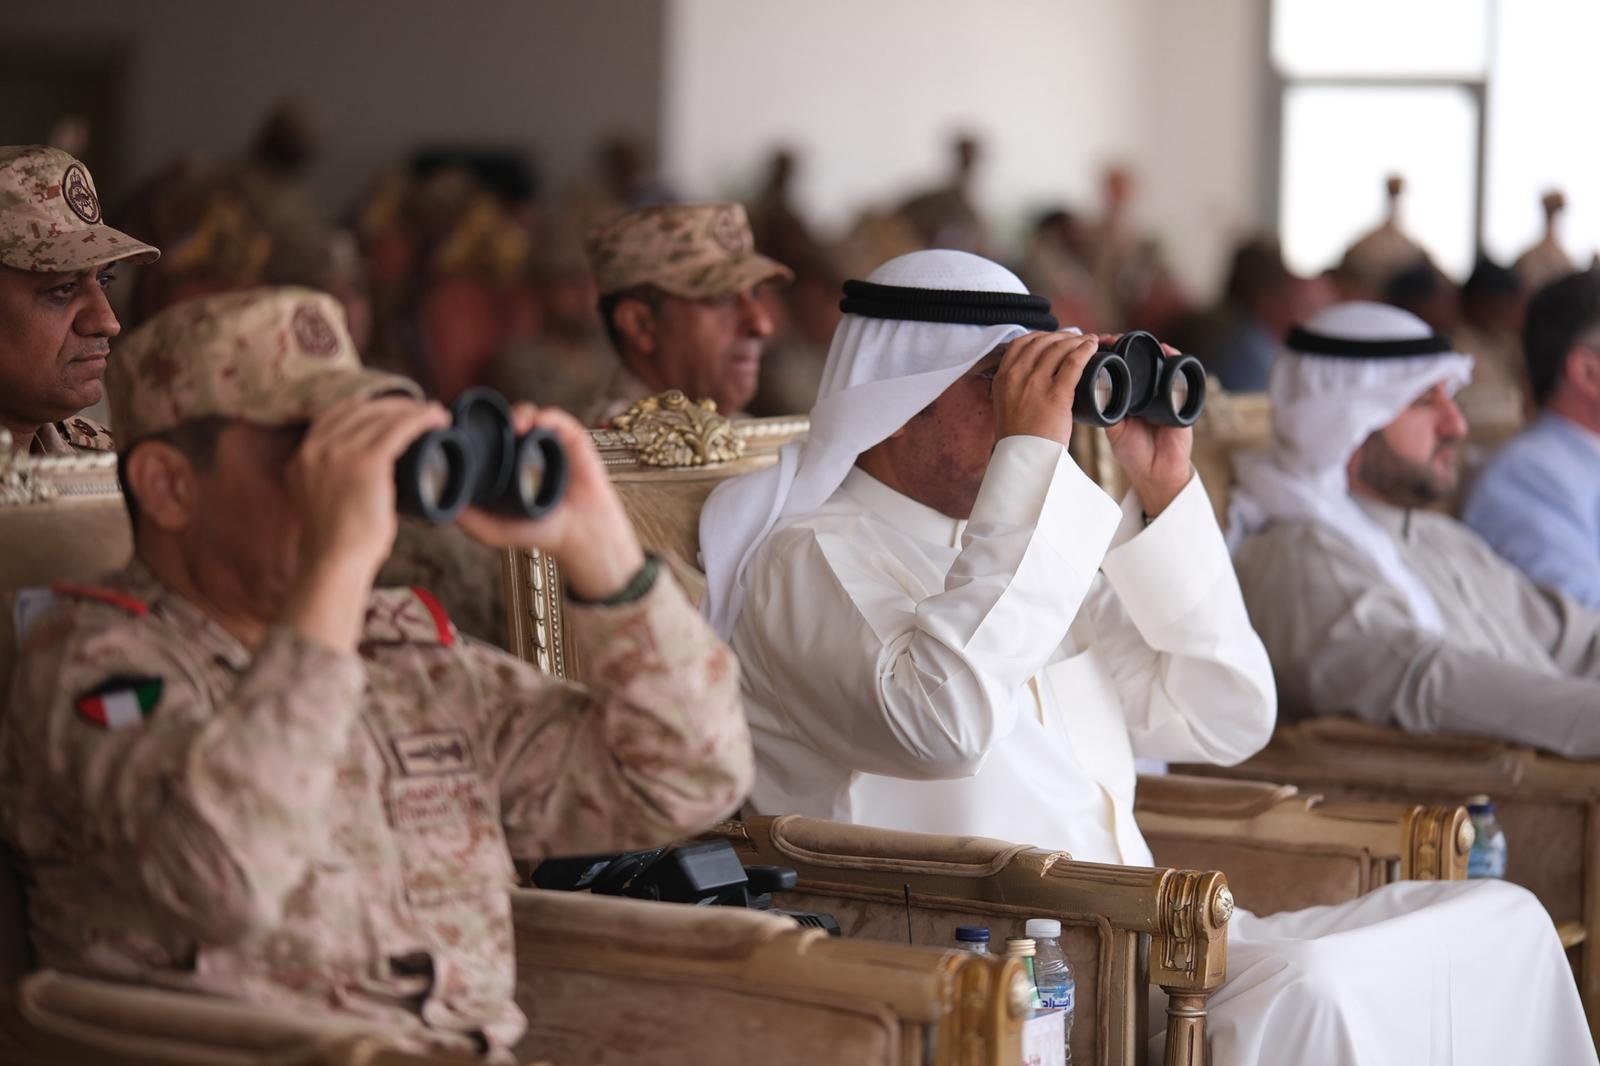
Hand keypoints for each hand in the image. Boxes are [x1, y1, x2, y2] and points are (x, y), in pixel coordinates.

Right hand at [281, 395, 449, 650]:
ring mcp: (339, 452)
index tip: (392, 412)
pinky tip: (437, 418)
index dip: (368, 407)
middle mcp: (316, 448)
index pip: (336, 415)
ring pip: (383, 416)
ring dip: (413, 411)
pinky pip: (399, 428)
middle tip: (421, 413)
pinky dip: (421, 419)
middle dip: (394, 407)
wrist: (334, 563)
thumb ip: (329, 485)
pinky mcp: (366, 461)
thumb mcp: (321, 504)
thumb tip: (359, 480)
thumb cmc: (337, 546)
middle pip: (361, 410)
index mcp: (301, 457)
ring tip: (435, 416)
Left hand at [456, 404, 646, 600]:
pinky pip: (556, 418)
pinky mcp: (573, 439)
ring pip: (529, 414)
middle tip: (484, 425)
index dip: (477, 429)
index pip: (490, 438)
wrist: (578, 535)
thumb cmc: (541, 533)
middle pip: (507, 421)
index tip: (461, 429)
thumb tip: (437, 508)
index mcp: (510, 465)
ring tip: (512, 426)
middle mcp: (528, 450)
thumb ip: (468, 521)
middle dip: (496, 417)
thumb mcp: (493, 530)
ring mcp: (550, 443)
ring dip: (518, 413)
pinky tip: (532, 425)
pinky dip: (543, 415)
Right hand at [991, 331, 1100, 446]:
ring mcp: (1036, 383)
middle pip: (1042, 342)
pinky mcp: (1056, 394)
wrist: (1024, 458)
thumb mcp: (1006, 405)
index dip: (1041, 336)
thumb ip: (1015, 387)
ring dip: (1076, 340)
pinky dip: (1085, 350)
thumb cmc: (1019, 438)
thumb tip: (1032, 377)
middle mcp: (1017, 376)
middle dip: (1061, 336)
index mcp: (1003, 378)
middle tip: (1075, 339)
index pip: (1021, 343)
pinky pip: (1074, 362)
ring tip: (1087, 341)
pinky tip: (1092, 347)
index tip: (1053, 339)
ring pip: (1059, 348)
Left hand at [1100, 337, 1193, 516]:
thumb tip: (1093, 390)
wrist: (1157, 472)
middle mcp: (1148, 392)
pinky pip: (1182, 374)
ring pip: (1159, 364)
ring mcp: (1165, 394)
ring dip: (1149, 349)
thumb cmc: (1134, 453)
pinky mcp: (1182, 399)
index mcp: (1130, 397)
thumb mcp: (1114, 428)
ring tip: (1133, 339)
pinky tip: (1166, 350)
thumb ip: (1107, 409)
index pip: (1121, 369)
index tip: (1097, 344)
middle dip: (1127, 346)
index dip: (1110, 355)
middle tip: (1111, 338)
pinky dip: (1175, 359)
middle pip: (1140, 361)